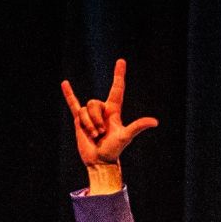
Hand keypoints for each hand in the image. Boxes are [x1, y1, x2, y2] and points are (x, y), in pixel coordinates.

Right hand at [60, 58, 158, 174]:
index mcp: (114, 110)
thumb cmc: (114, 149)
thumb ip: (138, 126)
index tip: (121, 61)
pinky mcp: (80, 120)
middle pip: (94, 103)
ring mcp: (90, 115)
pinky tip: (65, 83)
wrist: (100, 160)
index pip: (117, 88)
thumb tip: (155, 122)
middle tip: (101, 134)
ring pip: (84, 110)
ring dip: (88, 124)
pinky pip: (73, 104)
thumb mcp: (126, 136)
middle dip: (95, 119)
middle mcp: (102, 110)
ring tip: (94, 135)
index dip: (119, 75)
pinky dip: (69, 94)